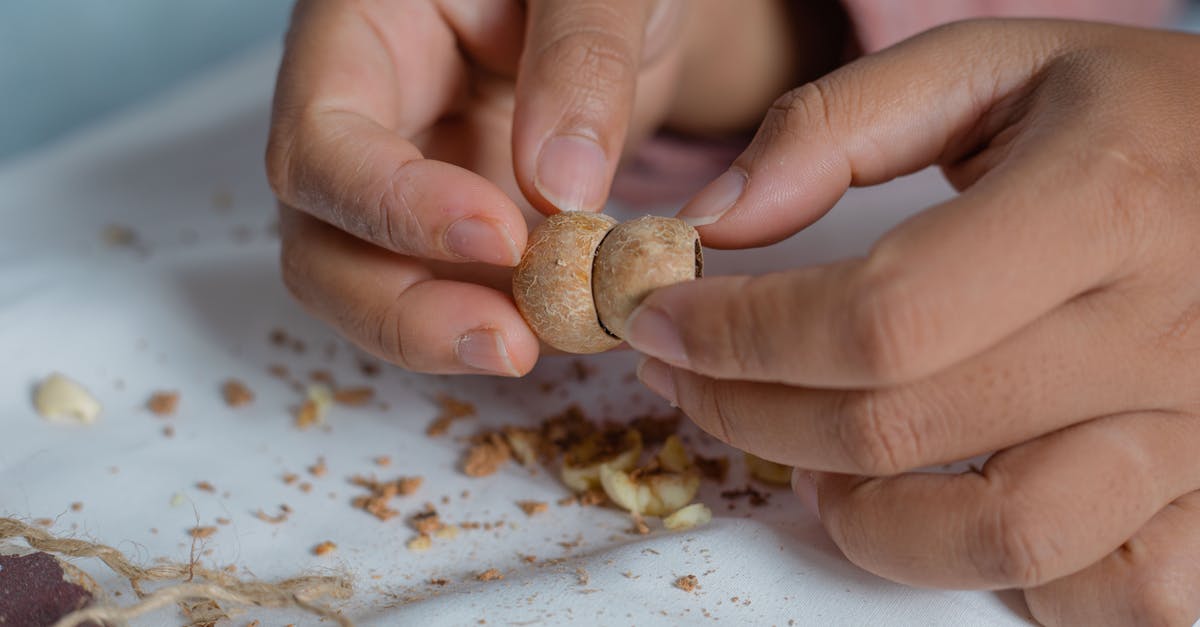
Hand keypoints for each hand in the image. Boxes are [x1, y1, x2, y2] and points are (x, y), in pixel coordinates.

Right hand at [264, 0, 811, 375]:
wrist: (625, 9)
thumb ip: (580, 57)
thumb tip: (562, 188)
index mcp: (359, 36)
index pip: (321, 143)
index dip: (390, 205)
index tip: (499, 236)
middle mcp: (363, 126)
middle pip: (321, 246)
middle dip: (405, 312)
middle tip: (512, 343)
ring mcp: (405, 190)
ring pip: (379, 293)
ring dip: (455, 336)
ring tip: (556, 342)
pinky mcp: (454, 239)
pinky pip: (455, 301)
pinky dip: (508, 327)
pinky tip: (573, 331)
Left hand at [627, 20, 1199, 625]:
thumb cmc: (1136, 118)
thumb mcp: (993, 67)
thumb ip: (838, 125)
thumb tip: (714, 221)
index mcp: (1099, 199)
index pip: (877, 314)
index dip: (740, 335)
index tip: (662, 321)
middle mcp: (1161, 330)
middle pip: (902, 427)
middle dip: (750, 413)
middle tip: (689, 381)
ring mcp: (1199, 431)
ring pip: (1005, 537)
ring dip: (868, 521)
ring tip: (812, 469)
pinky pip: (1115, 593)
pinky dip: (1007, 579)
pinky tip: (945, 511)